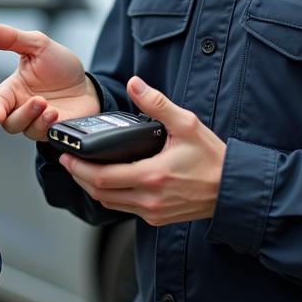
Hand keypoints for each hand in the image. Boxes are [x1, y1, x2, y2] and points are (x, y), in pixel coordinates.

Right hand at [0, 23, 99, 140]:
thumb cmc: (59, 66)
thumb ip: (11, 38)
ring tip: (52, 109)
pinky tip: (58, 116)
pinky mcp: (55, 132)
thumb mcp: (38, 45)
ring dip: (38, 120)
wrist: (87, 84)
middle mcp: (22, 109)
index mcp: (13, 91)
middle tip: (40, 101)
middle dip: (23, 114)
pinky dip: (51, 127)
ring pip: (27, 131)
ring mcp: (38, 123)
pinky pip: (47, 136)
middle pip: (10, 123)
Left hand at [57, 76, 226, 225]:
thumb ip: (157, 104)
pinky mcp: (157, 217)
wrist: (234, 189)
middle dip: (79, 177)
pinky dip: (111, 196)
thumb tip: (134, 83)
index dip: (79, 168)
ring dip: (93, 188)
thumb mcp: (186, 124)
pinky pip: (125, 208)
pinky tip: (109, 180)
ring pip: (110, 204)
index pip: (103, 177)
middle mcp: (150, 199)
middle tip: (68, 162)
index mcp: (153, 175)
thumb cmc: (213, 158)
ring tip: (84, 170)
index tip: (67, 157)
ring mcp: (153, 211)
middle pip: (100, 193)